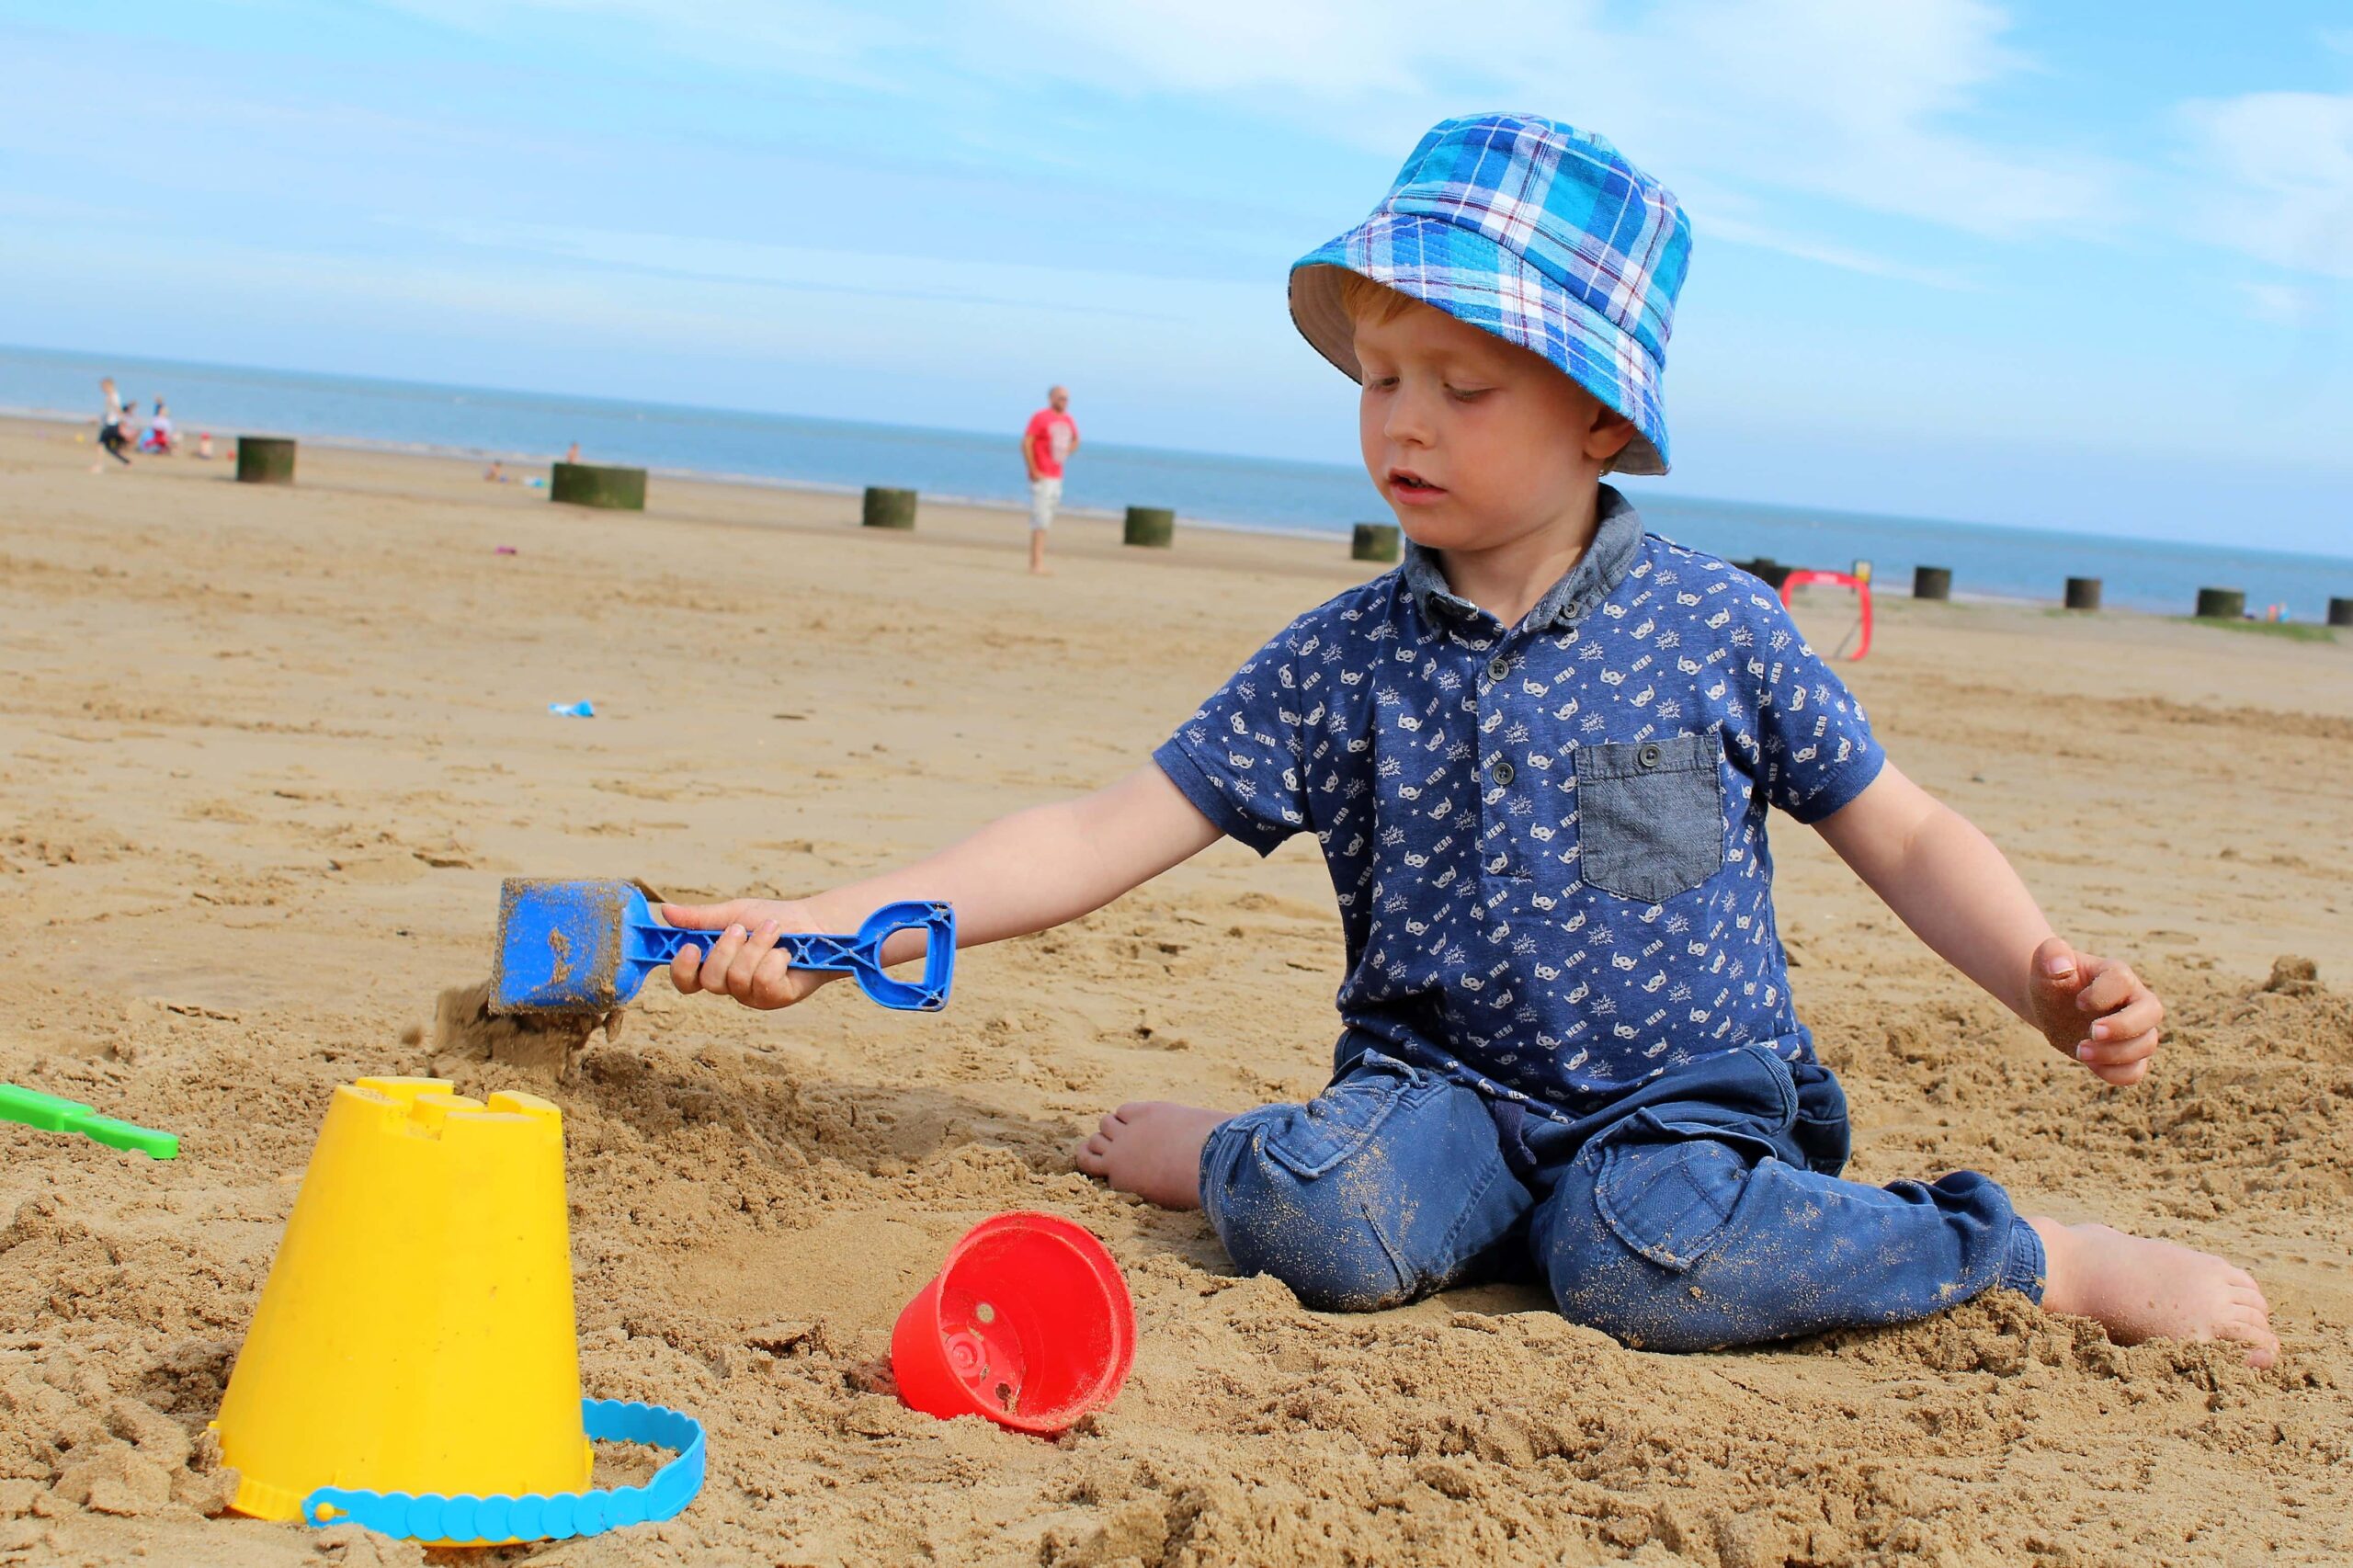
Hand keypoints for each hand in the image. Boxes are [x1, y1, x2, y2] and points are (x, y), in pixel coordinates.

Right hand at [661, 898, 833, 1009]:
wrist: (815, 923)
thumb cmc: (774, 919)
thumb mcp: (734, 913)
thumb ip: (700, 918)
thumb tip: (665, 912)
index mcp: (716, 965)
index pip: (686, 981)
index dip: (682, 970)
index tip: (692, 947)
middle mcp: (731, 984)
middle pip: (709, 980)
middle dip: (726, 949)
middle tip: (741, 929)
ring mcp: (753, 994)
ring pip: (737, 978)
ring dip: (755, 946)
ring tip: (772, 930)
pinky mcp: (776, 997)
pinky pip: (762, 981)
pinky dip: (774, 957)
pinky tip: (785, 951)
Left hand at [2026, 936, 2162, 1085]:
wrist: (2053, 1004)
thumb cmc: (2053, 982)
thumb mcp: (2045, 965)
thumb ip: (2050, 954)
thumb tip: (2060, 966)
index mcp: (2116, 974)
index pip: (2123, 981)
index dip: (2102, 994)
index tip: (2078, 1002)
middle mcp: (2135, 1000)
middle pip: (2152, 1012)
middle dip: (2123, 1027)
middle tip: (2091, 1033)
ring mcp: (2136, 1029)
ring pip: (2147, 1044)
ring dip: (2114, 1054)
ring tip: (2080, 1051)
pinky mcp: (2128, 1054)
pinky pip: (2136, 1071)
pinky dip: (2116, 1073)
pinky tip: (2090, 1064)